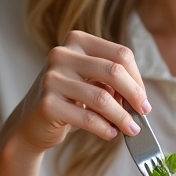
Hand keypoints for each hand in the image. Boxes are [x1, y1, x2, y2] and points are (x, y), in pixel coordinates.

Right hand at [4, 30, 151, 153]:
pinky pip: (87, 117)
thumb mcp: (91, 81)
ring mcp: (52, 78)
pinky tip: (111, 133)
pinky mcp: (47, 104)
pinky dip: (105, 128)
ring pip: (102, 97)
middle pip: (114, 71)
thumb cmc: (69, 99)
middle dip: (134, 95)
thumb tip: (140, 100)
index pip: (120, 54)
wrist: (31, 122)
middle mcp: (61, 54)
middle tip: (143, 113)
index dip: (137, 78)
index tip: (143, 98)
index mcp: (77, 41)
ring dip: (122, 117)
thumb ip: (112, 82)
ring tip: (131, 129)